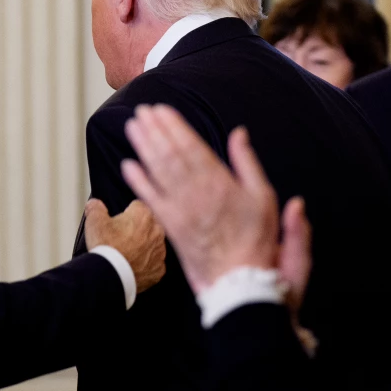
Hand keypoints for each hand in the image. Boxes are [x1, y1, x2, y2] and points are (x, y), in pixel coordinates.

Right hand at [84, 198, 165, 292]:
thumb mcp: (95, 221)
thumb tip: (94, 204)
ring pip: (153, 244)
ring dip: (143, 247)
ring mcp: (160, 251)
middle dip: (137, 229)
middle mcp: (157, 231)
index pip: (137, 207)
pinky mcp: (159, 269)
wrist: (111, 275)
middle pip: (148, 225)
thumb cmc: (106, 247)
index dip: (126, 214)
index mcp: (144, 215)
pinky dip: (145, 265)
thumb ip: (96, 207)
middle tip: (121, 239)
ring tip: (126, 253)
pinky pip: (154, 263)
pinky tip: (133, 266)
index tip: (118, 223)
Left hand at [120, 105, 311, 305]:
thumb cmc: (257, 238)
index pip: (191, 146)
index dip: (174, 127)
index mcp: (220, 181)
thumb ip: (247, 162)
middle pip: (169, 154)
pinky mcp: (170, 226)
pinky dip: (138, 181)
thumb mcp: (263, 196)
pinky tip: (127, 165)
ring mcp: (181, 209)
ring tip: (132, 128)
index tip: (161, 110)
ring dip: (143, 147)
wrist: (241, 279)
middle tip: (142, 112)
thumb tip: (239, 133)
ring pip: (157, 171)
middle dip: (154, 131)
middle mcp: (196, 192)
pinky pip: (150, 199)